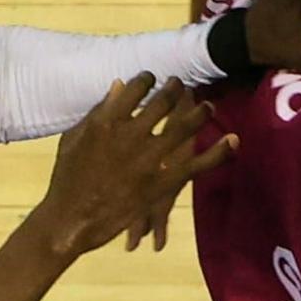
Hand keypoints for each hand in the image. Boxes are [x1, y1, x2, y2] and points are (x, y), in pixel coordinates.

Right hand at [31, 74, 235, 259]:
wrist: (69, 221)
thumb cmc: (67, 178)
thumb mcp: (74, 139)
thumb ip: (98, 110)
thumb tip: (119, 83)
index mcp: (107, 122)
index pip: (137, 87)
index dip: (148, 79)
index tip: (153, 79)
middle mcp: (131, 135)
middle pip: (164, 101)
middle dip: (176, 89)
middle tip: (183, 86)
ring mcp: (149, 159)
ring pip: (185, 127)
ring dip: (201, 113)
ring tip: (207, 106)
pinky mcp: (162, 182)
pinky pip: (196, 164)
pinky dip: (218, 152)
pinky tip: (233, 140)